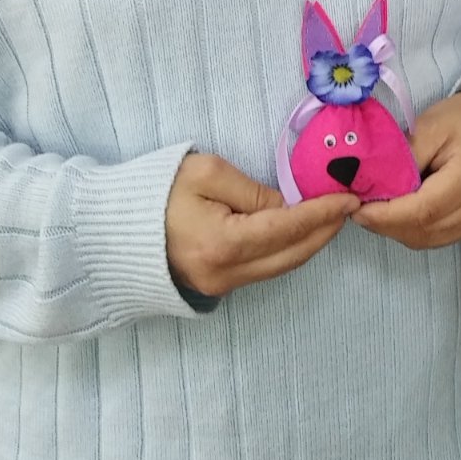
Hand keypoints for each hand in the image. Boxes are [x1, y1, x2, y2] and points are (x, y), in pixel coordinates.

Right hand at [165, 152, 357, 296]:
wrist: (112, 231)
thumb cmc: (156, 193)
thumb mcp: (206, 173)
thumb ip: (252, 190)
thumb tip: (285, 206)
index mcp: (223, 243)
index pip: (287, 228)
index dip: (322, 213)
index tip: (349, 198)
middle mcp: (227, 273)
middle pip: (292, 255)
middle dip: (324, 231)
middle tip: (347, 207)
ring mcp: (222, 285)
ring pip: (281, 266)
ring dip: (309, 242)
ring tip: (331, 217)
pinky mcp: (218, 286)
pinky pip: (264, 269)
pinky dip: (287, 250)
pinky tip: (299, 232)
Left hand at [352, 81, 460, 249]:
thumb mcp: (429, 126)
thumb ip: (402, 160)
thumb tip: (370, 188)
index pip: (421, 211)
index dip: (385, 215)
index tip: (355, 207)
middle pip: (423, 231)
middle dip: (385, 224)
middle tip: (357, 209)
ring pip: (428, 239)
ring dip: (396, 230)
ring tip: (374, 210)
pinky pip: (438, 237)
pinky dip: (413, 230)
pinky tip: (398, 213)